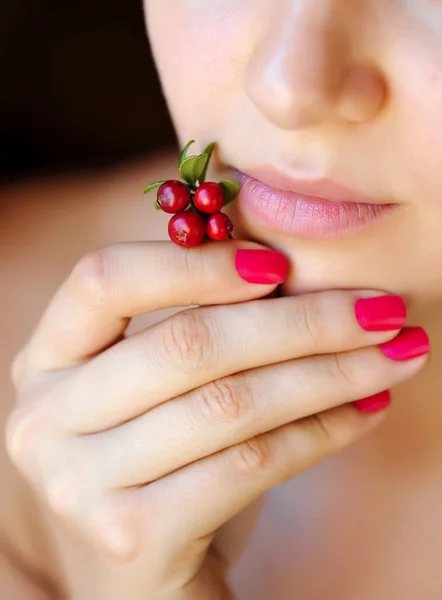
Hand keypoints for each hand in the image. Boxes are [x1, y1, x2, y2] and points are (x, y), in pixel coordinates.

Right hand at [6, 240, 427, 598]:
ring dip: (330, 375)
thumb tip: (290, 269)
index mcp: (46, 358)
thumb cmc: (159, 455)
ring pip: (230, 404)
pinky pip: (249, 464)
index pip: (104, 280)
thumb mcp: (159, 384)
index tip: (279, 264)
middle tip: (382, 311)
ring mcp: (79, 482)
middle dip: (303, 321)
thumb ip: (197, 322)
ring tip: (394, 356)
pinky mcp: (130, 536)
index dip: (194, 265)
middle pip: (187, 344)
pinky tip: (365, 411)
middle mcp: (45, 417)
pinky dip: (320, 432)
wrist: (144, 568)